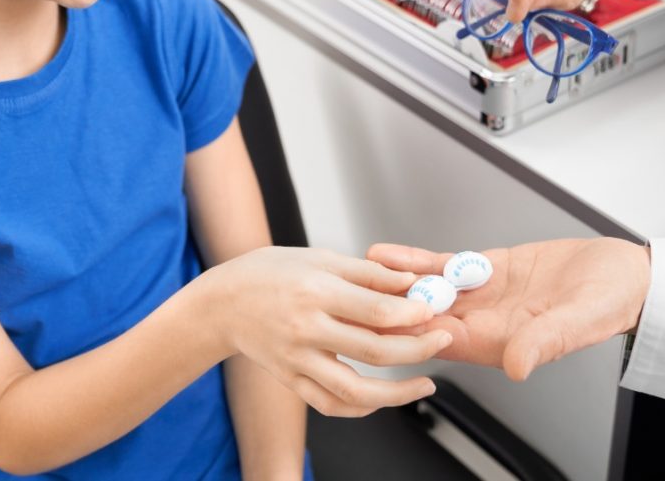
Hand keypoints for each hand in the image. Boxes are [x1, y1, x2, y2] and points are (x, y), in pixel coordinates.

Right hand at [199, 246, 452, 416]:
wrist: (221, 304)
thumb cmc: (269, 273)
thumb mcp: (318, 258)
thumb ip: (366, 272)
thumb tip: (409, 281)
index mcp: (315, 291)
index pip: (374, 309)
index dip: (412, 312)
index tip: (435, 311)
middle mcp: (306, 329)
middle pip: (373, 350)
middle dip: (417, 348)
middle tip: (443, 340)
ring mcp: (298, 360)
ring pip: (354, 390)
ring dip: (397, 393)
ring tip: (425, 383)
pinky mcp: (292, 380)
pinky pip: (331, 404)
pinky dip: (362, 407)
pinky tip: (384, 398)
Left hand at [366, 238, 650, 380]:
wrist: (624, 276)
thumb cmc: (609, 305)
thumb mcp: (577, 322)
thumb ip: (544, 342)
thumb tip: (516, 366)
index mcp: (501, 341)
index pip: (444, 341)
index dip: (411, 332)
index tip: (380, 323)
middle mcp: (485, 321)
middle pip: (428, 317)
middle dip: (392, 306)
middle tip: (355, 291)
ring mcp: (483, 295)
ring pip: (429, 290)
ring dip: (397, 281)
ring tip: (362, 268)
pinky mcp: (488, 268)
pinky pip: (445, 267)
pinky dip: (418, 261)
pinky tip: (391, 254)